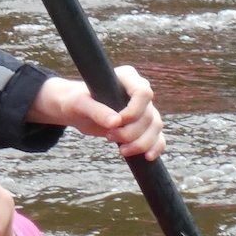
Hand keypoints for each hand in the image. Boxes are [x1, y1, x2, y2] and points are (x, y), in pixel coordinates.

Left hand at [29, 67, 164, 158]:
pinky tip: (147, 157)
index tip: (116, 123)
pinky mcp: (145, 125)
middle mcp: (139, 92)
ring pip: (156, 127)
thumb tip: (115, 123)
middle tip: (109, 137)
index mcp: (127, 78)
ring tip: (121, 151)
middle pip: (149, 114)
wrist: (77, 111)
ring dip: (141, 143)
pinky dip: (155, 147)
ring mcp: (145, 109)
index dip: (134, 111)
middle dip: (131, 132)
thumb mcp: (80, 104)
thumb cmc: (76, 101)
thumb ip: (96, 110)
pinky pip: (158, 137)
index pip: (143, 93)